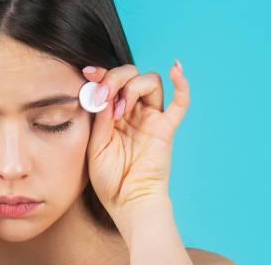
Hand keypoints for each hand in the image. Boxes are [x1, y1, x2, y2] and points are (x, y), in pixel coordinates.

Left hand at [83, 59, 188, 222]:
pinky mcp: (166, 128)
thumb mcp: (94, 145)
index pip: (111, 82)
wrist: (126, 201)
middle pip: (131, 76)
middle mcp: (133, 112)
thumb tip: (102, 92)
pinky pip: (180, 103)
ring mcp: (150, 118)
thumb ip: (99, 118)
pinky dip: (182, 84)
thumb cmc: (108, 178)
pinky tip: (175, 69)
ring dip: (133, 87)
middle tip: (104, 95)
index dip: (102, 74)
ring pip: (150, 82)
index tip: (88, 72)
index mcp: (112, 114)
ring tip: (120, 110)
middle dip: (115, 78)